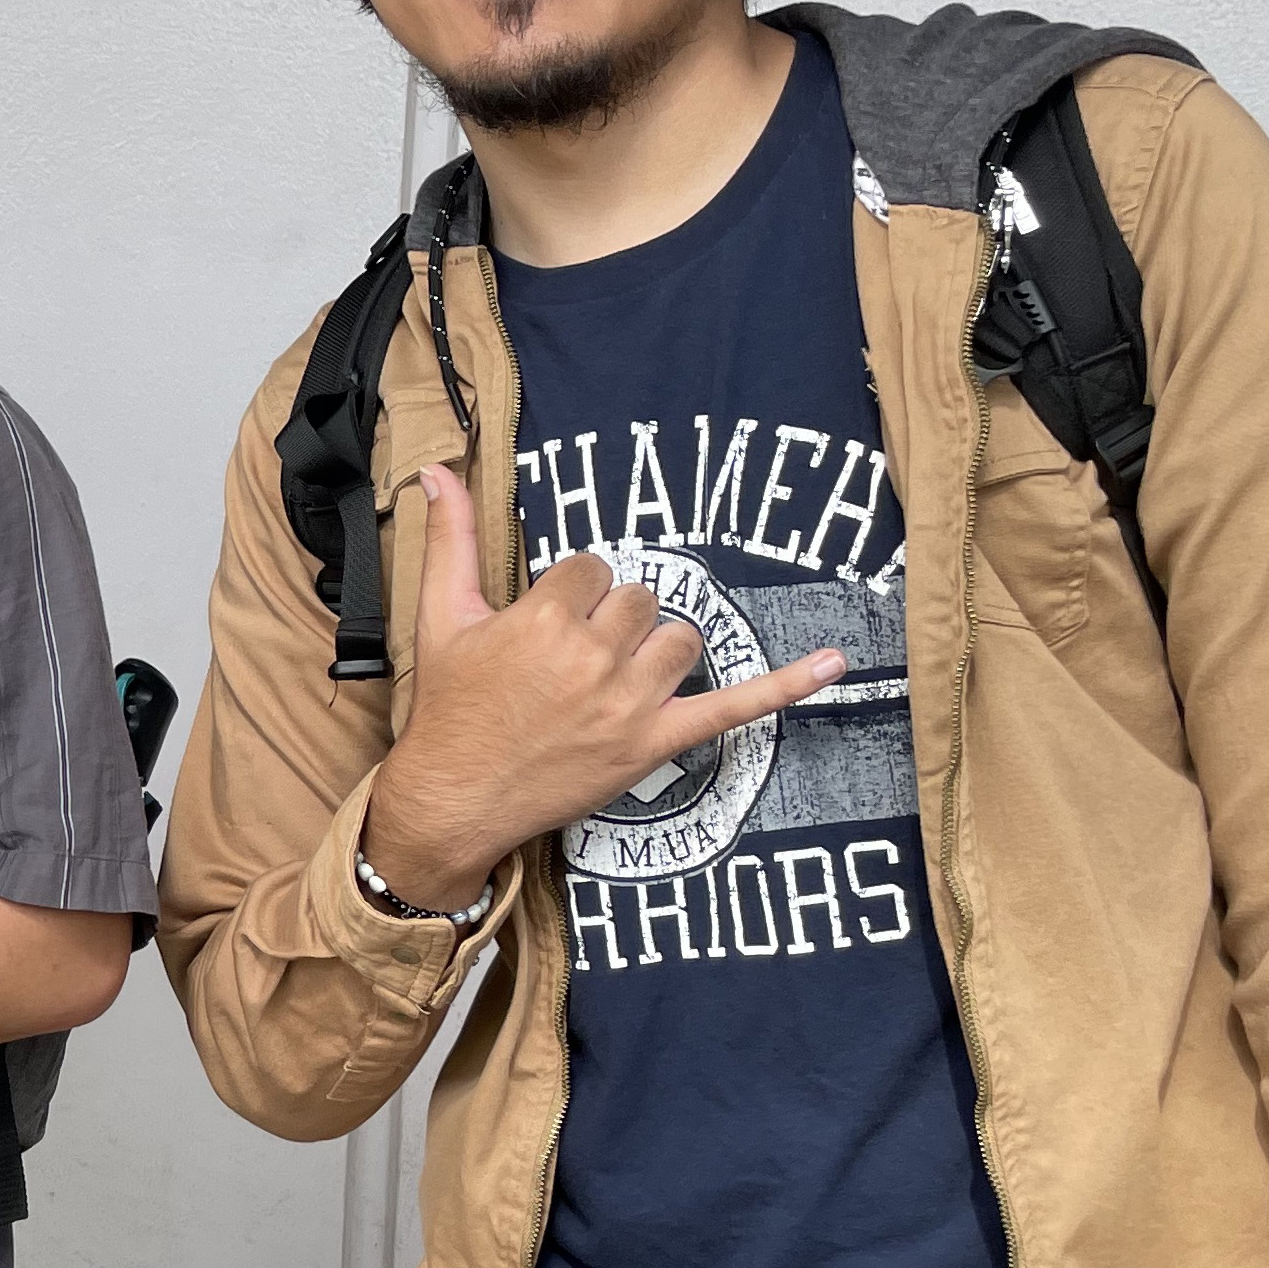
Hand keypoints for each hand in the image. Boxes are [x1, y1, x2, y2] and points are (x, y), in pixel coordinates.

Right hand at [363, 463, 845, 910]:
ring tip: (617, 676)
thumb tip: (437, 471)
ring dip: (657, 649)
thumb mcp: (440, 618)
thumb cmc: (448, 710)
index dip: (571, 594)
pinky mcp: (654, 742)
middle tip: (574, 658)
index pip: (591, 569)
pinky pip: (733, 706)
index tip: (549, 624)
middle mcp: (592, 655)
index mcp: (543, 618)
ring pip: (681, 638)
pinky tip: (832, 663)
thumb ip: (450, 539)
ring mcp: (629, 701)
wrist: (454, 796)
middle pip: (640, 599)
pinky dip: (785, 685)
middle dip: (613, 620)